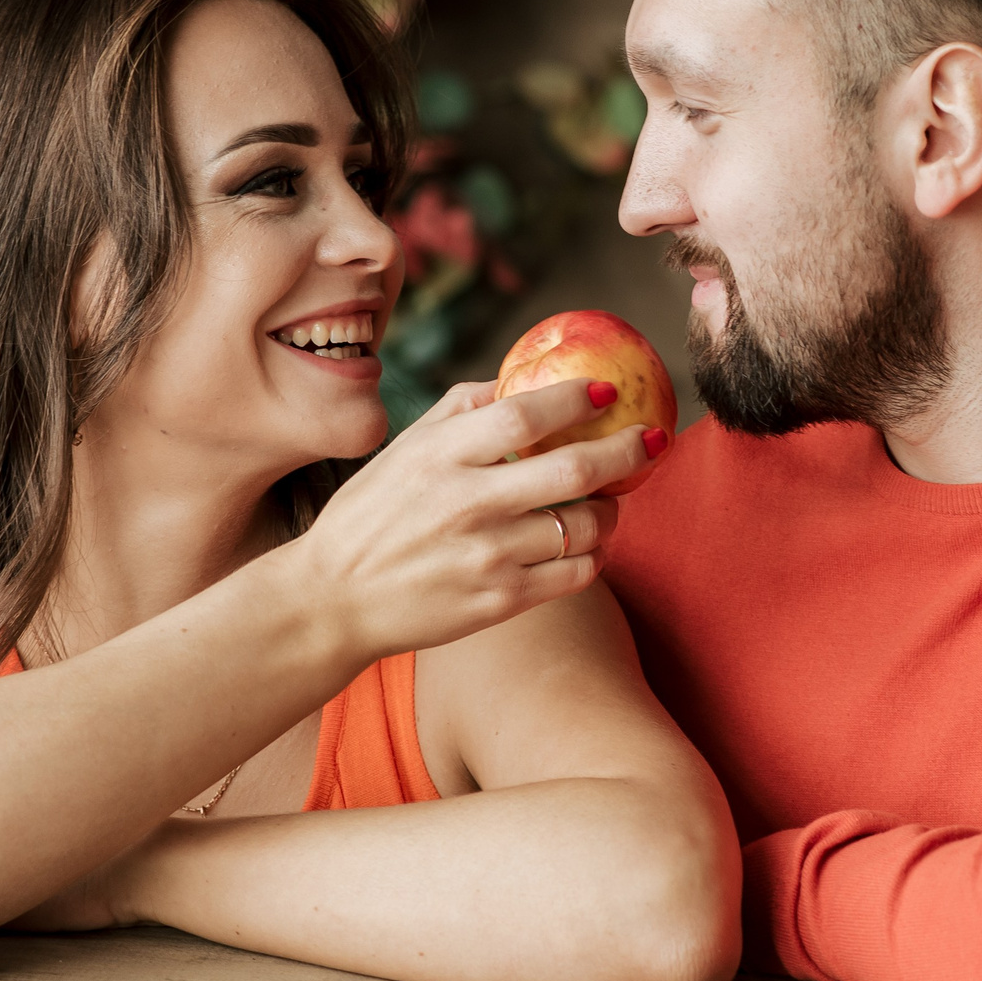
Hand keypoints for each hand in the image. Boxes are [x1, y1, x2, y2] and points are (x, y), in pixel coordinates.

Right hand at [263, 377, 654, 663]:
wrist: (332, 601)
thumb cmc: (369, 518)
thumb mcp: (401, 452)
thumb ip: (457, 411)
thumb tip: (513, 379)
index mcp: (440, 457)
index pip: (523, 415)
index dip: (573, 398)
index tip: (607, 389)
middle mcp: (467, 504)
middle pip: (572, 470)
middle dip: (625, 449)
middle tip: (650, 439)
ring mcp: (487, 555)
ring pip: (584, 526)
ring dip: (612, 510)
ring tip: (611, 501)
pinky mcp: (500, 601)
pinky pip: (575, 573)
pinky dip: (594, 554)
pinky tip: (588, 544)